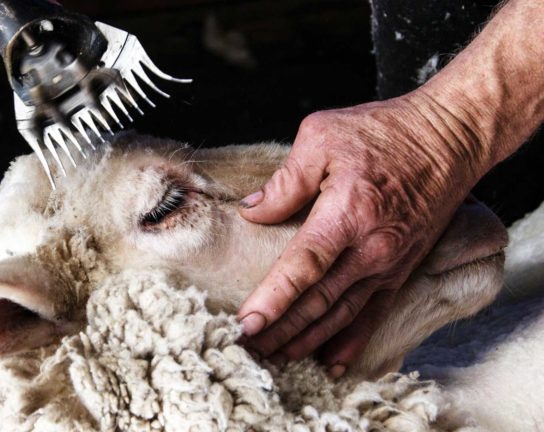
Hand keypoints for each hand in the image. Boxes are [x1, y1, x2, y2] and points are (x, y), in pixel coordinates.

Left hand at [236, 92, 486, 376]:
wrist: (449, 138)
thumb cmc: (385, 132)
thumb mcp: (322, 137)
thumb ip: (285, 181)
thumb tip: (253, 211)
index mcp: (346, 215)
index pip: (302, 268)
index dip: (273, 299)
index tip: (246, 324)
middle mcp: (370, 249)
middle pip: (318, 302)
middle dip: (281, 329)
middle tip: (248, 348)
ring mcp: (388, 264)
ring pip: (342, 315)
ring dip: (308, 339)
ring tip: (276, 357)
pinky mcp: (401, 269)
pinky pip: (374, 314)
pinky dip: (351, 340)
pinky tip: (331, 361)